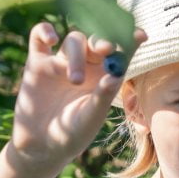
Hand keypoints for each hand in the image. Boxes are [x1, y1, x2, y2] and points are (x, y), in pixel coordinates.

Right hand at [6, 22, 146, 171]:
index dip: (130, 41)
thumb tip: (116, 75)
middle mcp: (86, 66)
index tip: (141, 35)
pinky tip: (51, 38)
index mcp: (105, 78)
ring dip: (76, 54)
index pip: (121, 53)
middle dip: (103, 40)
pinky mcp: (37, 63)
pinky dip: (44, 31)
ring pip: (73, 40)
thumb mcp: (90, 118)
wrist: (39, 146)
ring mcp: (61, 63)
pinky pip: (39, 37)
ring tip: (76, 80)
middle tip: (106, 48)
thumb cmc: (72, 135)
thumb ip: (102, 96)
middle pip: (97, 41)